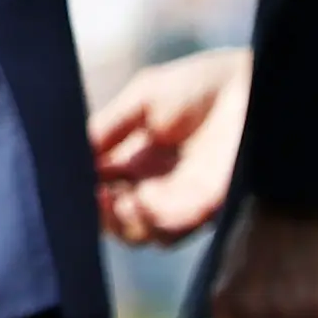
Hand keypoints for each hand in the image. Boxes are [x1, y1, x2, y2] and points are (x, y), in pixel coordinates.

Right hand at [91, 45, 251, 244]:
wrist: (252, 86)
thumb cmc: (201, 84)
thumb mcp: (144, 96)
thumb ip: (109, 126)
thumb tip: (71, 154)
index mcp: (136, 158)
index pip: (97, 184)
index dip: (79, 187)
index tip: (64, 178)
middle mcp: (154, 184)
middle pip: (113, 216)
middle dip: (93, 212)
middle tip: (88, 194)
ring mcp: (179, 200)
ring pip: (136, 233)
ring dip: (116, 223)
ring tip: (108, 200)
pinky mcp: (205, 209)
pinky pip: (168, 232)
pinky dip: (145, 224)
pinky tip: (134, 202)